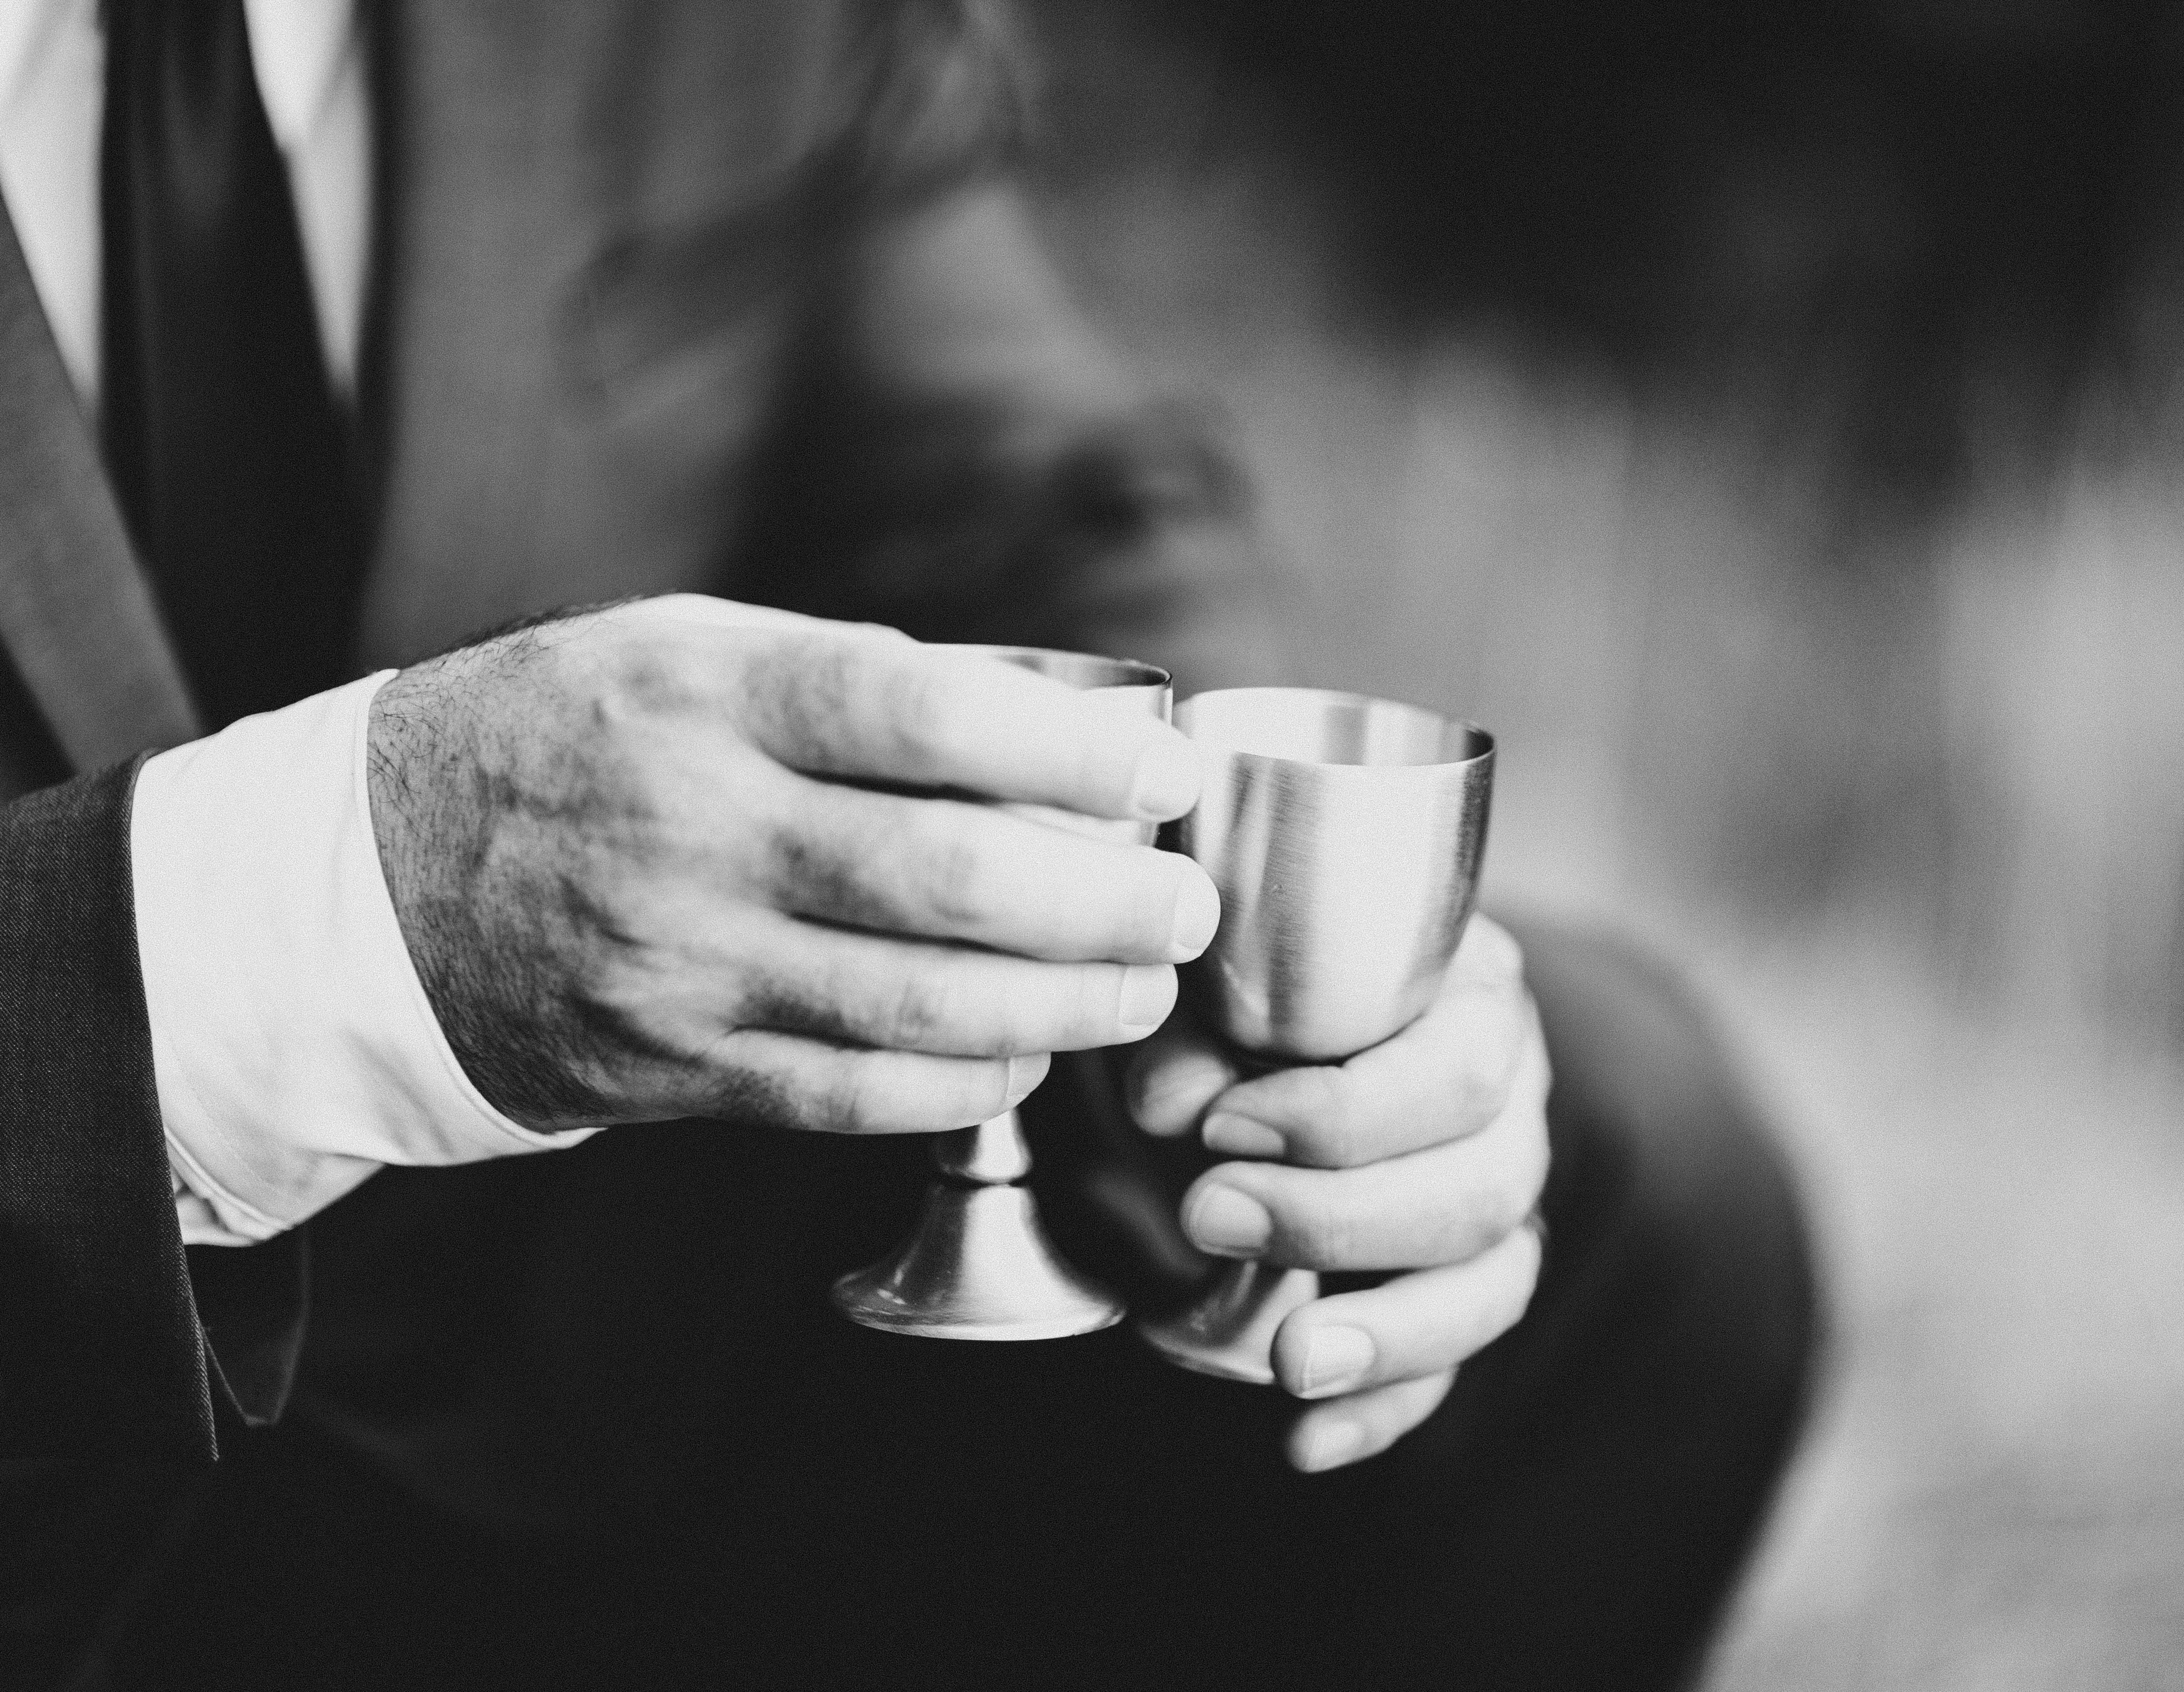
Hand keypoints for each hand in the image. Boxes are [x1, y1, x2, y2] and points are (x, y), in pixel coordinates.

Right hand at [366, 595, 1218, 1135]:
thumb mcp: (693, 652)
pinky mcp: (671, 1067)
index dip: (1071, 754)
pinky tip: (1026, 1055)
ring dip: (1064, 1010)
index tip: (1167, 776)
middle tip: (1184, 910)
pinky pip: (852, 1095)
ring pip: (916, 1006)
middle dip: (1104, 906)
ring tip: (1141, 990)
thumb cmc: (578, 735)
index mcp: (709, 696)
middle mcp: (695, 828)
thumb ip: (855, 684)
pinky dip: (965, 1083)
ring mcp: (680, 962)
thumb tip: (1052, 733)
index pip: (922, 716)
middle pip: (947, 881)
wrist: (375, 877)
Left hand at [1124, 916, 1549, 1471]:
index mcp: (1475, 1003)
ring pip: (1494, 1285)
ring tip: (1288, 1362)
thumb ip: (1197, 1032)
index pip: (1459, 1072)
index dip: (1344, 1115)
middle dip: (1340, 1221)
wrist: (1261, 1051)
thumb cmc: (1251, 1005)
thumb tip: (1178, 1102)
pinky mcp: (1466, 1288)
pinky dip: (1383, 1408)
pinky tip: (1305, 1441)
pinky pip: (1455, 1367)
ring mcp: (1501, 1203)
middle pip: (1483, 1190)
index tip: (1220, 1129)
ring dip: (1390, 1335)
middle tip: (1209, 1218)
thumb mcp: (1216, 994)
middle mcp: (1513, 1104)